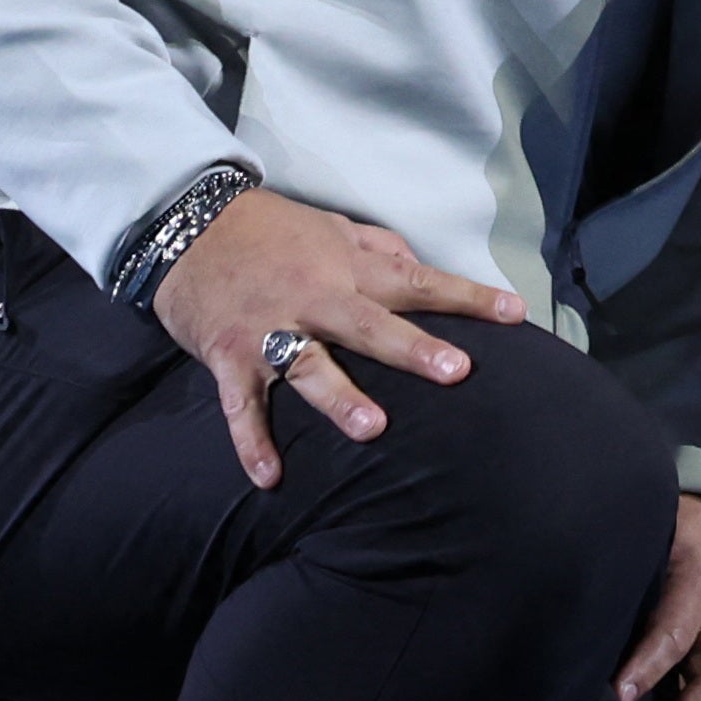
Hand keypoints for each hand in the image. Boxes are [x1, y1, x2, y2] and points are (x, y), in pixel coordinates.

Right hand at [146, 189, 533, 489]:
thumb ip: (379, 249)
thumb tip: (421, 266)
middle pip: (370, 325)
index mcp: (346, 267)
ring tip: (373, 428)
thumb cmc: (267, 229)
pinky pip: (241, 404)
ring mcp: (269, 328)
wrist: (186, 223)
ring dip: (339, 398)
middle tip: (455, 372)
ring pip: (308, 365)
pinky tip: (270, 477)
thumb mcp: (331, 226)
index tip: (514, 314)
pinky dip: (251, 441)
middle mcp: (313, 296)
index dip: (467, 297)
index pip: (417, 281)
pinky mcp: (228, 354)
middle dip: (412, 349)